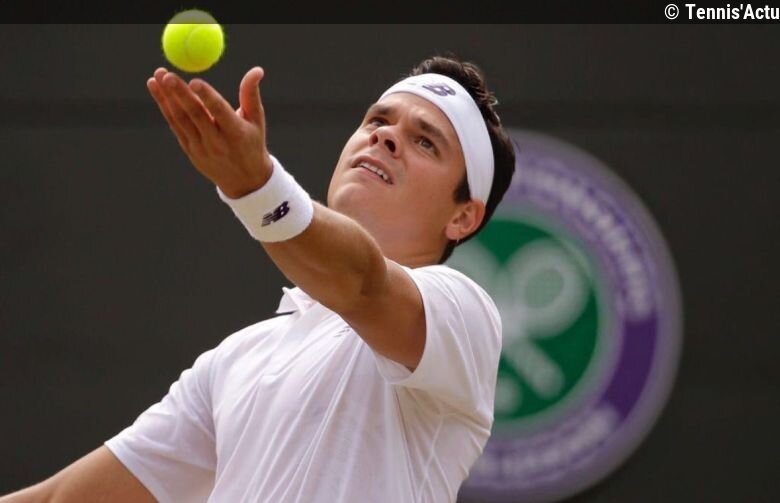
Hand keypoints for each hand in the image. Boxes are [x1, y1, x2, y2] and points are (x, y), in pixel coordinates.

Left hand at [147, 66, 272, 197]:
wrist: (244, 181)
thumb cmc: (252, 143)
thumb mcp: (256, 121)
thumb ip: (251, 94)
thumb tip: (256, 70)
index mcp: (236, 134)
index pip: (220, 113)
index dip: (207, 97)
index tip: (195, 81)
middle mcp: (217, 142)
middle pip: (195, 115)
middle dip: (180, 94)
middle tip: (168, 75)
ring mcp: (201, 148)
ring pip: (181, 120)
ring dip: (166, 97)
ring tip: (157, 76)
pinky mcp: (189, 150)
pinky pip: (175, 125)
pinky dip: (165, 107)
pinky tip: (157, 89)